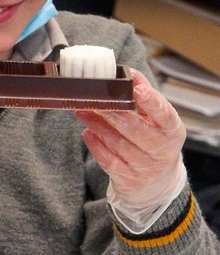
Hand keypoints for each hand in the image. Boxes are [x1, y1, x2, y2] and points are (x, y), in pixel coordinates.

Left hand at [77, 68, 186, 229]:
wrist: (156, 181)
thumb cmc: (152, 140)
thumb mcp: (154, 120)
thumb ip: (143, 96)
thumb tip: (129, 74)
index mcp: (172, 130)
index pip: (165, 114)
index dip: (151, 102)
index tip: (136, 89)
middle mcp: (162, 150)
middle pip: (136, 129)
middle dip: (112, 112)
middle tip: (94, 98)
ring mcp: (146, 167)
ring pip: (118, 144)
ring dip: (97, 125)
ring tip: (82, 111)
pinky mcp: (129, 180)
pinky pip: (109, 161)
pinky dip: (96, 146)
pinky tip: (87, 133)